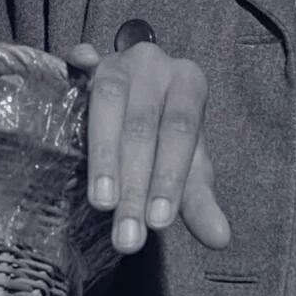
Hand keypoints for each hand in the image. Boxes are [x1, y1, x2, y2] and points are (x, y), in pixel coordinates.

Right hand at [68, 42, 228, 251]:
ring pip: (108, 100)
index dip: (169, 177)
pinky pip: (79, 57)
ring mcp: (118, 59)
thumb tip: (220, 238)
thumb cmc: (166, 135)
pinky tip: (76, 70)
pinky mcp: (86, 59)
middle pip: (143, 123)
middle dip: (134, 183)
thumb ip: (199, 199)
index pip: (180, 132)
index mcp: (188, 84)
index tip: (157, 223)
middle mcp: (156, 65)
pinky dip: (77, 63)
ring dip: (103, 155)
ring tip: (101, 202)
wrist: (143, 90)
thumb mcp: (185, 165)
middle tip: (126, 235)